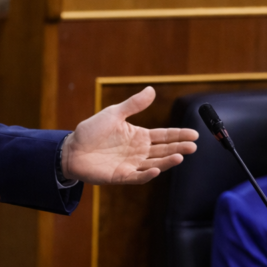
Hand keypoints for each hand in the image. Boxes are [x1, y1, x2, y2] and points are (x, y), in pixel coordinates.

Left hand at [62, 86, 198, 184]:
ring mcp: (131, 164)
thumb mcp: (114, 113)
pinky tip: (156, 169)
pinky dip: (147, 174)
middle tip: (194, 146)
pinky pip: (137, 176)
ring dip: (167, 161)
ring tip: (181, 156)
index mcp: (138, 136)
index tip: (194, 134)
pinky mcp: (121, 176)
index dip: (178, 134)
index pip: (163, 136)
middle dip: (179, 147)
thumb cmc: (91, 131)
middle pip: (163, 150)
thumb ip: (134, 104)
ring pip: (154, 163)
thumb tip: (151, 89)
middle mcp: (138, 151)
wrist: (71, 149)